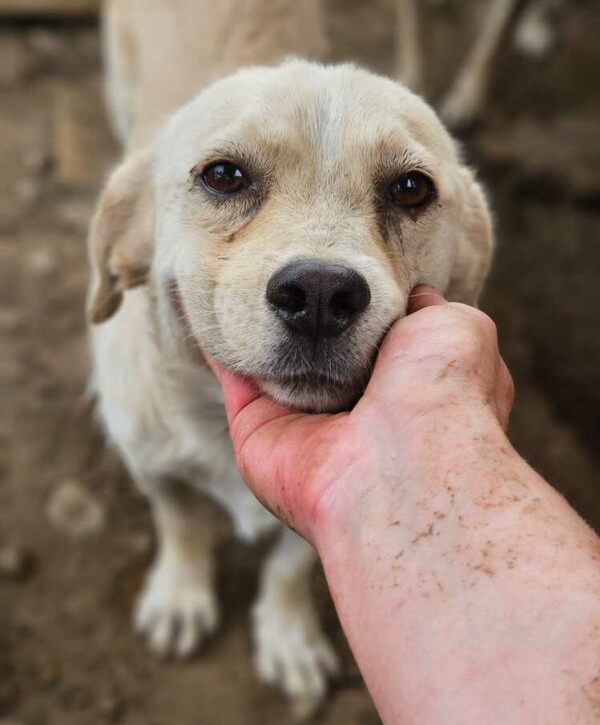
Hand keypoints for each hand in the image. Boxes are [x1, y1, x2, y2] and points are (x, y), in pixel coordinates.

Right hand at [211, 286, 513, 540]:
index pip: (370, 332)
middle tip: (280, 264)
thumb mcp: (458, 328)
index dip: (354, 297)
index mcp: (402, 382)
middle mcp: (352, 404)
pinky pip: (233, 377)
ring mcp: (301, 419)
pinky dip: (220, 342)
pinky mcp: (255, 430)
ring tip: (238, 269)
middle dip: (301, 310)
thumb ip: (426, 308)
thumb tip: (404, 294)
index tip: (334, 261)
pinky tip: (211, 300)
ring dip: (255, 320)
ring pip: (271, 360)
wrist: (403, 463)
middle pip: (317, 346)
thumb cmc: (441, 390)